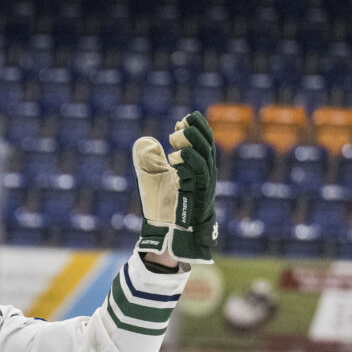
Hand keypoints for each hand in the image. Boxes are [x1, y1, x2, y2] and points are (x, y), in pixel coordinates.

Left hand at [132, 110, 216, 263]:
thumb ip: (148, 160)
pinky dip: (189, 164)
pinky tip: (175, 156)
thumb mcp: (151, 178)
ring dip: (192, 144)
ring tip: (177, 133)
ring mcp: (202, 187)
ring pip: (204, 160)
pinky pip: (198, 177)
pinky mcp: (197, 198)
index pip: (201, 145)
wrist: (164, 233)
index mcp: (196, 170)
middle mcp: (204, 176)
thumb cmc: (160, 207)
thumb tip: (145, 141)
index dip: (195, 131)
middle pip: (207, 149)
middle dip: (197, 132)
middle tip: (184, 120)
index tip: (183, 119)